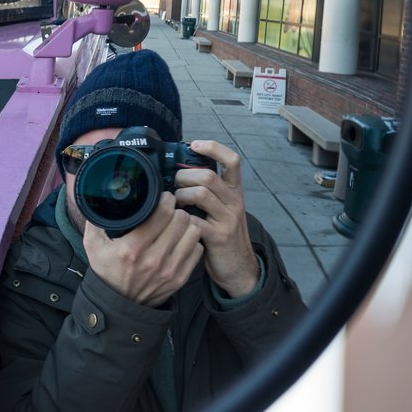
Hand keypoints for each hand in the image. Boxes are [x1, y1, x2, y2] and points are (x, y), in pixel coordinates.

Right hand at [83, 192, 204, 307]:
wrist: (118, 305)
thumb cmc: (107, 272)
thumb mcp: (93, 246)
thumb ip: (94, 222)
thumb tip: (95, 198)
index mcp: (132, 248)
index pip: (162, 214)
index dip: (165, 200)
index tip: (163, 198)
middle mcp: (154, 259)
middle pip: (182, 220)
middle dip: (176, 210)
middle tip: (170, 211)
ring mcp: (170, 270)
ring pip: (193, 233)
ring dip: (186, 225)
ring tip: (177, 224)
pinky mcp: (180, 278)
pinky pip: (197, 249)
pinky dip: (191, 242)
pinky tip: (180, 241)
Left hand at [172, 139, 260, 297]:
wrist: (238, 267)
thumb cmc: (220, 234)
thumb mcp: (218, 209)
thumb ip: (205, 191)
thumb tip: (176, 174)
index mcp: (233, 191)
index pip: (232, 160)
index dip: (213, 148)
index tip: (194, 144)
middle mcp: (234, 201)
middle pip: (208, 175)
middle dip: (183, 176)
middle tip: (173, 185)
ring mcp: (228, 218)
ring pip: (201, 193)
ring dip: (180, 196)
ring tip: (174, 204)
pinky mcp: (219, 236)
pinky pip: (195, 220)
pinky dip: (180, 219)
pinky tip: (176, 223)